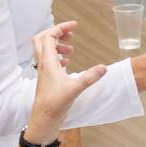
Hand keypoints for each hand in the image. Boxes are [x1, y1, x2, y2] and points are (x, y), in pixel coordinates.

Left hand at [26, 22, 106, 137]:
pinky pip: (48, 61)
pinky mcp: (46, 79)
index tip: (75, 26)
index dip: (61, 27)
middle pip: (42, 39)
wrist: (43, 120)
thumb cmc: (54, 105)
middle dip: (56, 33)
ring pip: (44, 50)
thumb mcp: (75, 89)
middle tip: (71, 34)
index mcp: (48, 62)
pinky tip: (67, 63)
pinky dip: (57, 56)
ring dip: (57, 45)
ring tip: (72, 49)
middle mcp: (43, 64)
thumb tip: (104, 67)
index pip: (49, 36)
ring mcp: (43, 71)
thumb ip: (89, 77)